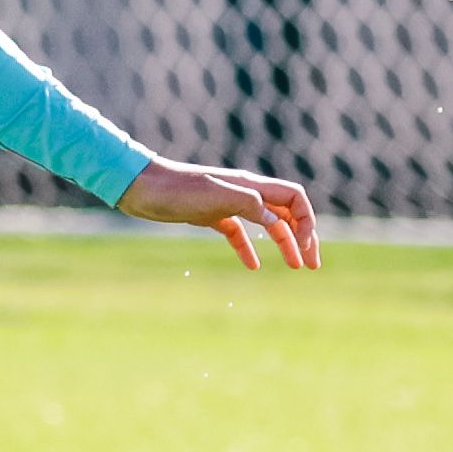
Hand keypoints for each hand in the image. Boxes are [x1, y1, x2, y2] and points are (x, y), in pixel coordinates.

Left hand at [120, 159, 322, 272]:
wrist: (140, 188)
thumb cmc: (177, 190)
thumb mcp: (217, 197)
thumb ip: (250, 205)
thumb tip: (278, 220)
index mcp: (250, 185)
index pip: (294, 198)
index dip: (306, 222)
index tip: (303, 248)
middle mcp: (244, 192)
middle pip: (286, 213)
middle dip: (303, 237)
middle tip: (312, 264)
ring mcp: (227, 204)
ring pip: (266, 224)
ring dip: (283, 244)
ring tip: (294, 266)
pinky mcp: (209, 216)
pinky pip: (238, 232)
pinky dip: (248, 248)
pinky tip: (252, 266)